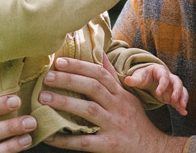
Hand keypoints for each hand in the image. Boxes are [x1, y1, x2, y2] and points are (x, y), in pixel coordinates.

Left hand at [39, 55, 187, 152]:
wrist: (152, 148)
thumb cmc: (134, 119)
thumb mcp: (127, 95)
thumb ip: (111, 75)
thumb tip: (100, 52)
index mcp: (120, 93)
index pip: (100, 73)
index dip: (79, 66)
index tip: (59, 61)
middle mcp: (118, 106)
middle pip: (93, 88)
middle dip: (69, 80)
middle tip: (47, 77)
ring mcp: (114, 125)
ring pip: (89, 111)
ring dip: (65, 103)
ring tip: (43, 98)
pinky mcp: (109, 145)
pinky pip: (85, 141)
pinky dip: (66, 138)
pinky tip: (50, 135)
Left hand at [124, 64, 188, 115]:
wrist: (148, 79)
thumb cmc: (143, 76)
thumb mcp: (138, 77)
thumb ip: (134, 79)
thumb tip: (126, 80)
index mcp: (160, 71)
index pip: (164, 76)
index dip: (162, 84)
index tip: (157, 93)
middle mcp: (169, 78)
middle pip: (177, 82)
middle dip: (177, 90)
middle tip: (173, 99)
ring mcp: (172, 86)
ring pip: (182, 90)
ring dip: (183, 98)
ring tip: (182, 107)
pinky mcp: (173, 95)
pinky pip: (180, 99)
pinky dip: (181, 105)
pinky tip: (183, 112)